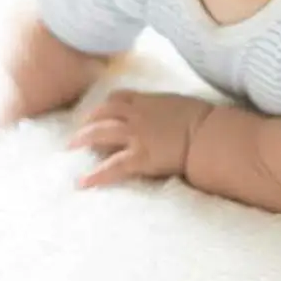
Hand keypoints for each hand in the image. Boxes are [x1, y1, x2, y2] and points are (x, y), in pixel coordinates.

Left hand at [68, 90, 212, 187]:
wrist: (210, 134)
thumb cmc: (204, 120)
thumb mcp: (182, 104)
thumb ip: (167, 107)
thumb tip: (169, 111)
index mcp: (148, 101)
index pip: (119, 98)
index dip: (106, 105)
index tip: (98, 111)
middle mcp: (137, 114)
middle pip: (104, 112)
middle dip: (88, 120)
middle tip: (77, 130)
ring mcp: (136, 135)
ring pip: (101, 132)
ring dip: (83, 138)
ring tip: (70, 146)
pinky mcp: (140, 157)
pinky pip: (112, 166)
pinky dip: (96, 175)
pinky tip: (82, 182)